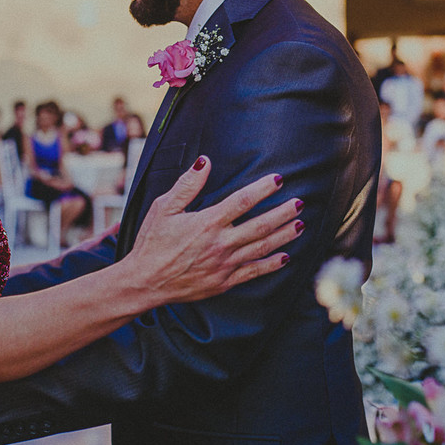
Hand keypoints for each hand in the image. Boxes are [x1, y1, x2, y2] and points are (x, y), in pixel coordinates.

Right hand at [127, 155, 301, 304]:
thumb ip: (187, 185)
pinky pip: (254, 272)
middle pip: (260, 226)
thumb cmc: (152, 242)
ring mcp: (224, 265)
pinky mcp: (224, 282)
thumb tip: (205, 162)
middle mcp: (220, 244)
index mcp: (207, 223)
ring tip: (300, 224)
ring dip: (284, 235)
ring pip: (262, 248)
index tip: (279, 180)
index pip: (242, 201)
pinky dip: (271, 264)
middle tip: (300, 202)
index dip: (263, 189)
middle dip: (283, 213)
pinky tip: (286, 256)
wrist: (144, 282)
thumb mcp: (163, 208)